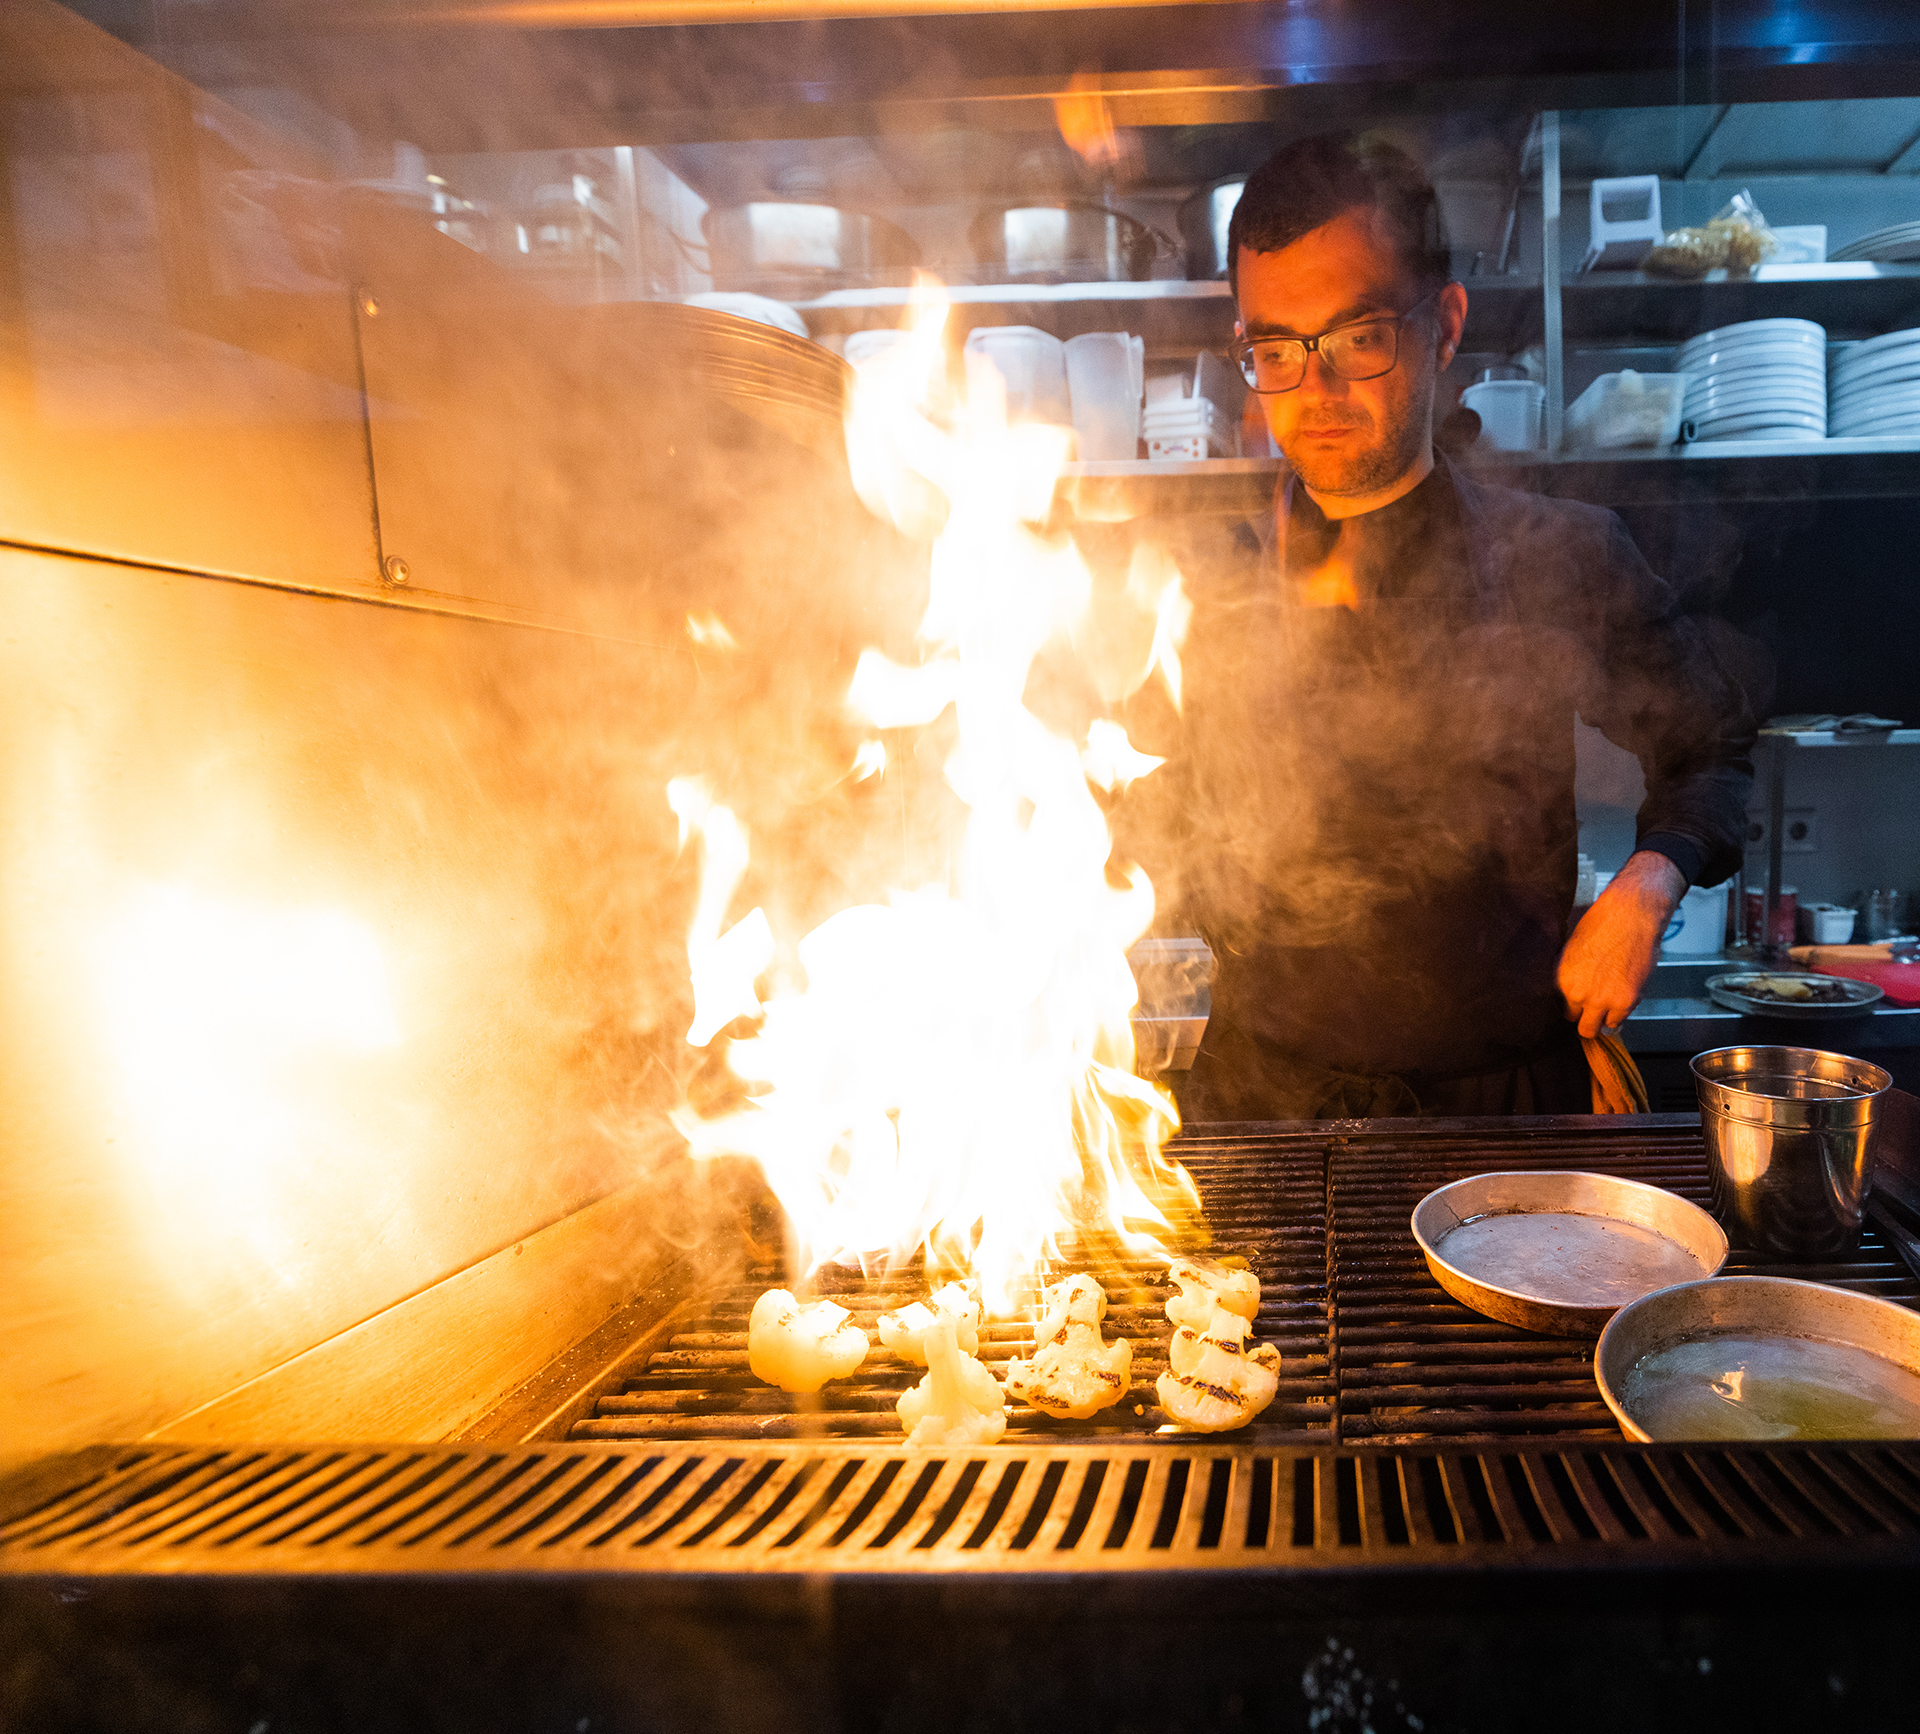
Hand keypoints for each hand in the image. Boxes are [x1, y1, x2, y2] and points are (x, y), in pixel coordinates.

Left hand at [1557, 851, 1685, 1038]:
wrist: (1629, 914)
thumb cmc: (1602, 924)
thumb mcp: (1572, 950)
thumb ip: (1572, 975)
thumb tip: (1573, 991)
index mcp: (1562, 980)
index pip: (1566, 1011)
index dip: (1577, 1008)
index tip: (1584, 1007)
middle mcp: (1578, 994)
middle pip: (1582, 1027)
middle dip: (1589, 1021)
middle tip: (1598, 1013)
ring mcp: (1603, 1000)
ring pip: (1603, 1028)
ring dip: (1608, 1018)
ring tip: (1614, 1001)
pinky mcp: (1626, 1000)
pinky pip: (1622, 1019)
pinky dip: (1624, 1012)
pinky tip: (1625, 994)